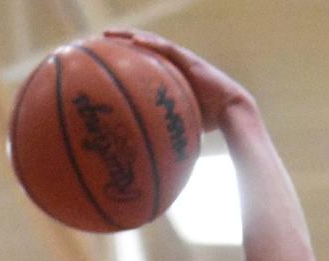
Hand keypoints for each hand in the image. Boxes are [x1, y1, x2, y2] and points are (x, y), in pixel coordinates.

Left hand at [103, 29, 250, 128]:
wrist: (230, 112)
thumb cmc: (207, 124)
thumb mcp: (177, 127)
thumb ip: (160, 132)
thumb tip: (142, 157)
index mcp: (168, 77)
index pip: (142, 63)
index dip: (123, 59)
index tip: (103, 60)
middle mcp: (172, 65)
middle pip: (142, 48)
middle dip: (120, 41)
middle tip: (98, 40)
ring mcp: (180, 59)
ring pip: (150, 42)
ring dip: (129, 36)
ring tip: (109, 34)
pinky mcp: (188, 60)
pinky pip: (166, 49)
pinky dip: (150, 44)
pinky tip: (134, 41)